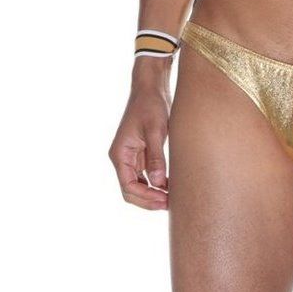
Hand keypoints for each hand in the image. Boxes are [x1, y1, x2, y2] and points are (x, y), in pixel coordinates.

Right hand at [108, 82, 170, 209]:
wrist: (151, 87)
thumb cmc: (151, 104)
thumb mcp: (155, 130)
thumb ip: (156, 157)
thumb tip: (157, 184)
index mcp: (120, 154)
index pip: (128, 187)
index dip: (145, 198)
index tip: (163, 200)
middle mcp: (123, 158)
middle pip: (131, 190)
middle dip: (148, 200)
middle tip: (170, 204)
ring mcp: (131, 157)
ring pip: (139, 185)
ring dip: (153, 193)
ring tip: (173, 198)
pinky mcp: (141, 153)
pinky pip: (146, 175)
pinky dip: (156, 183)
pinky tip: (171, 185)